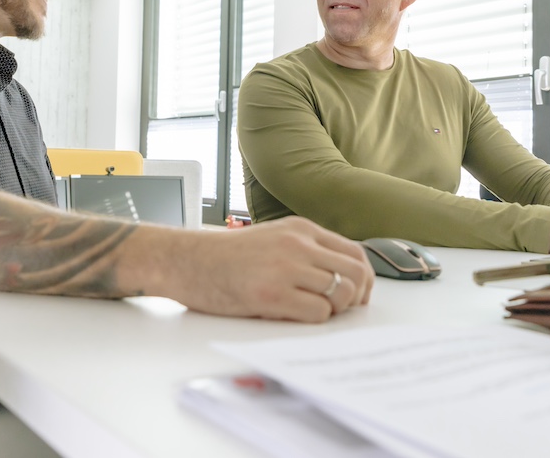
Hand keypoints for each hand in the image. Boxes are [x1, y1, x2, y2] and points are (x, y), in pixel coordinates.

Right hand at [165, 216, 373, 322]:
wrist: (186, 260)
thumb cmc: (224, 255)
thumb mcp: (272, 238)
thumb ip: (304, 250)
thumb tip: (340, 277)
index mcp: (300, 229)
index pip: (354, 253)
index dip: (364, 279)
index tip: (357, 295)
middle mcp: (297, 244)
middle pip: (355, 273)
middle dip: (355, 297)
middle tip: (340, 310)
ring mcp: (285, 268)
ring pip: (340, 294)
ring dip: (333, 310)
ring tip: (310, 311)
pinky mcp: (271, 294)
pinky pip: (318, 313)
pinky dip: (313, 320)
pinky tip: (292, 315)